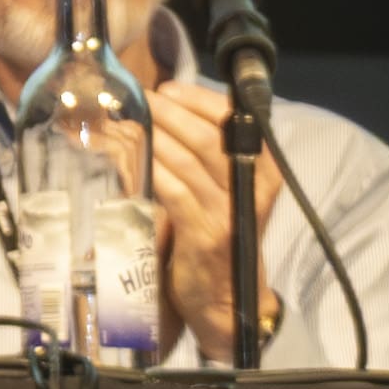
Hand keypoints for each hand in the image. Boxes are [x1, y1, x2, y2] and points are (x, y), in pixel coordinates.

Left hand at [137, 73, 287, 360]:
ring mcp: (229, 212)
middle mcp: (252, 187)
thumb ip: (207, 156)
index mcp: (263, 170)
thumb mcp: (226, 191)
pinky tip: (131, 155)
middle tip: (139, 100)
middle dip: (168, 111)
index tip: (167, 89)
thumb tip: (165, 109)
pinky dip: (149, 167)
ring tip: (125, 121)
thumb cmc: (221, 238)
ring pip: (187, 159)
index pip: (233, 118)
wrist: (227, 300)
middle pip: (208, 135)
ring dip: (152, 135)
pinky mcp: (205, 234)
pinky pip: (173, 189)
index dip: (196, 99)